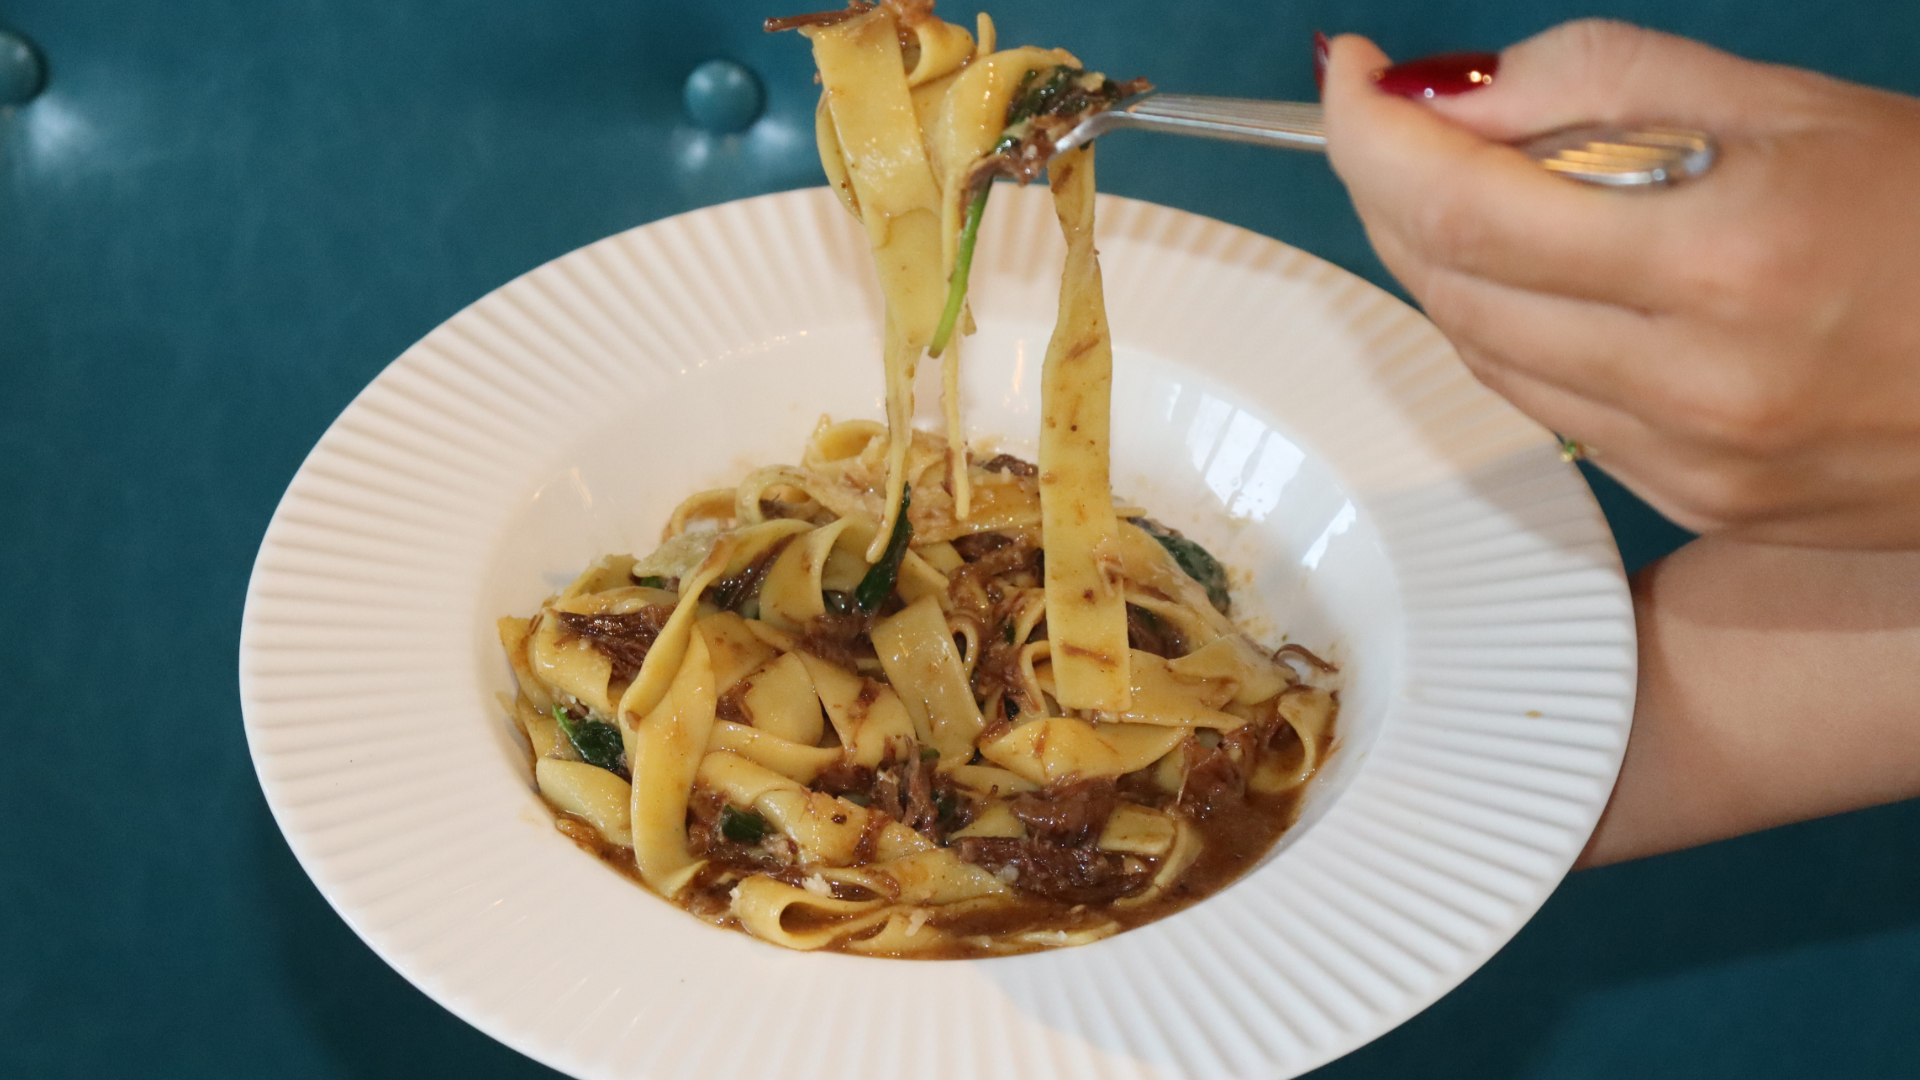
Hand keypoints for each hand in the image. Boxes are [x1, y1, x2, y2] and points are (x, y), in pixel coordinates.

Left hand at [1321, 20, 1919, 548]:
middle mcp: (1693, 380)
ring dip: (1438, 262)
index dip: (1372, 135)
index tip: (1347, 78)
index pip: (1463, 204)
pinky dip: (1503, 331)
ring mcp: (1686, 458)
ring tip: (1465, 186)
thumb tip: (1446, 96)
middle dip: (1389, 190)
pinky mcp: (1688, 499)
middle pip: (1449, 284)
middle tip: (1391, 121)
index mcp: (1726, 258)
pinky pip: (1541, 407)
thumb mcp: (1794, 105)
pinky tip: (1534, 276)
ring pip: (1480, 352)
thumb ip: (1605, 82)